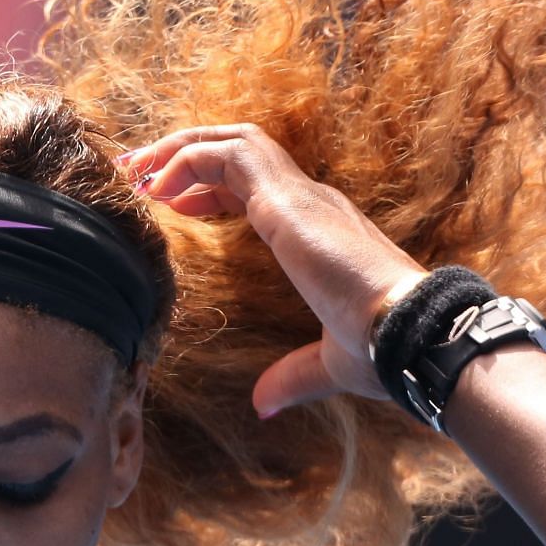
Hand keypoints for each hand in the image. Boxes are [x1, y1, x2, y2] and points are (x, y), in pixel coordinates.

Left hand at [118, 123, 429, 417]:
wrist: (409, 332)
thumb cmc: (383, 347)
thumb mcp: (326, 363)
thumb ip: (291, 377)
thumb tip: (263, 404)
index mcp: (316, 229)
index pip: (254, 186)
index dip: (207, 186)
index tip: (168, 201)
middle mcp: (309, 201)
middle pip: (237, 150)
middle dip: (183, 153)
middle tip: (136, 170)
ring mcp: (301, 195)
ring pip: (230, 141)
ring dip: (179, 149)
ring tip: (138, 170)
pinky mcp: (287, 201)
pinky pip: (228, 157)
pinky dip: (187, 161)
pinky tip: (159, 189)